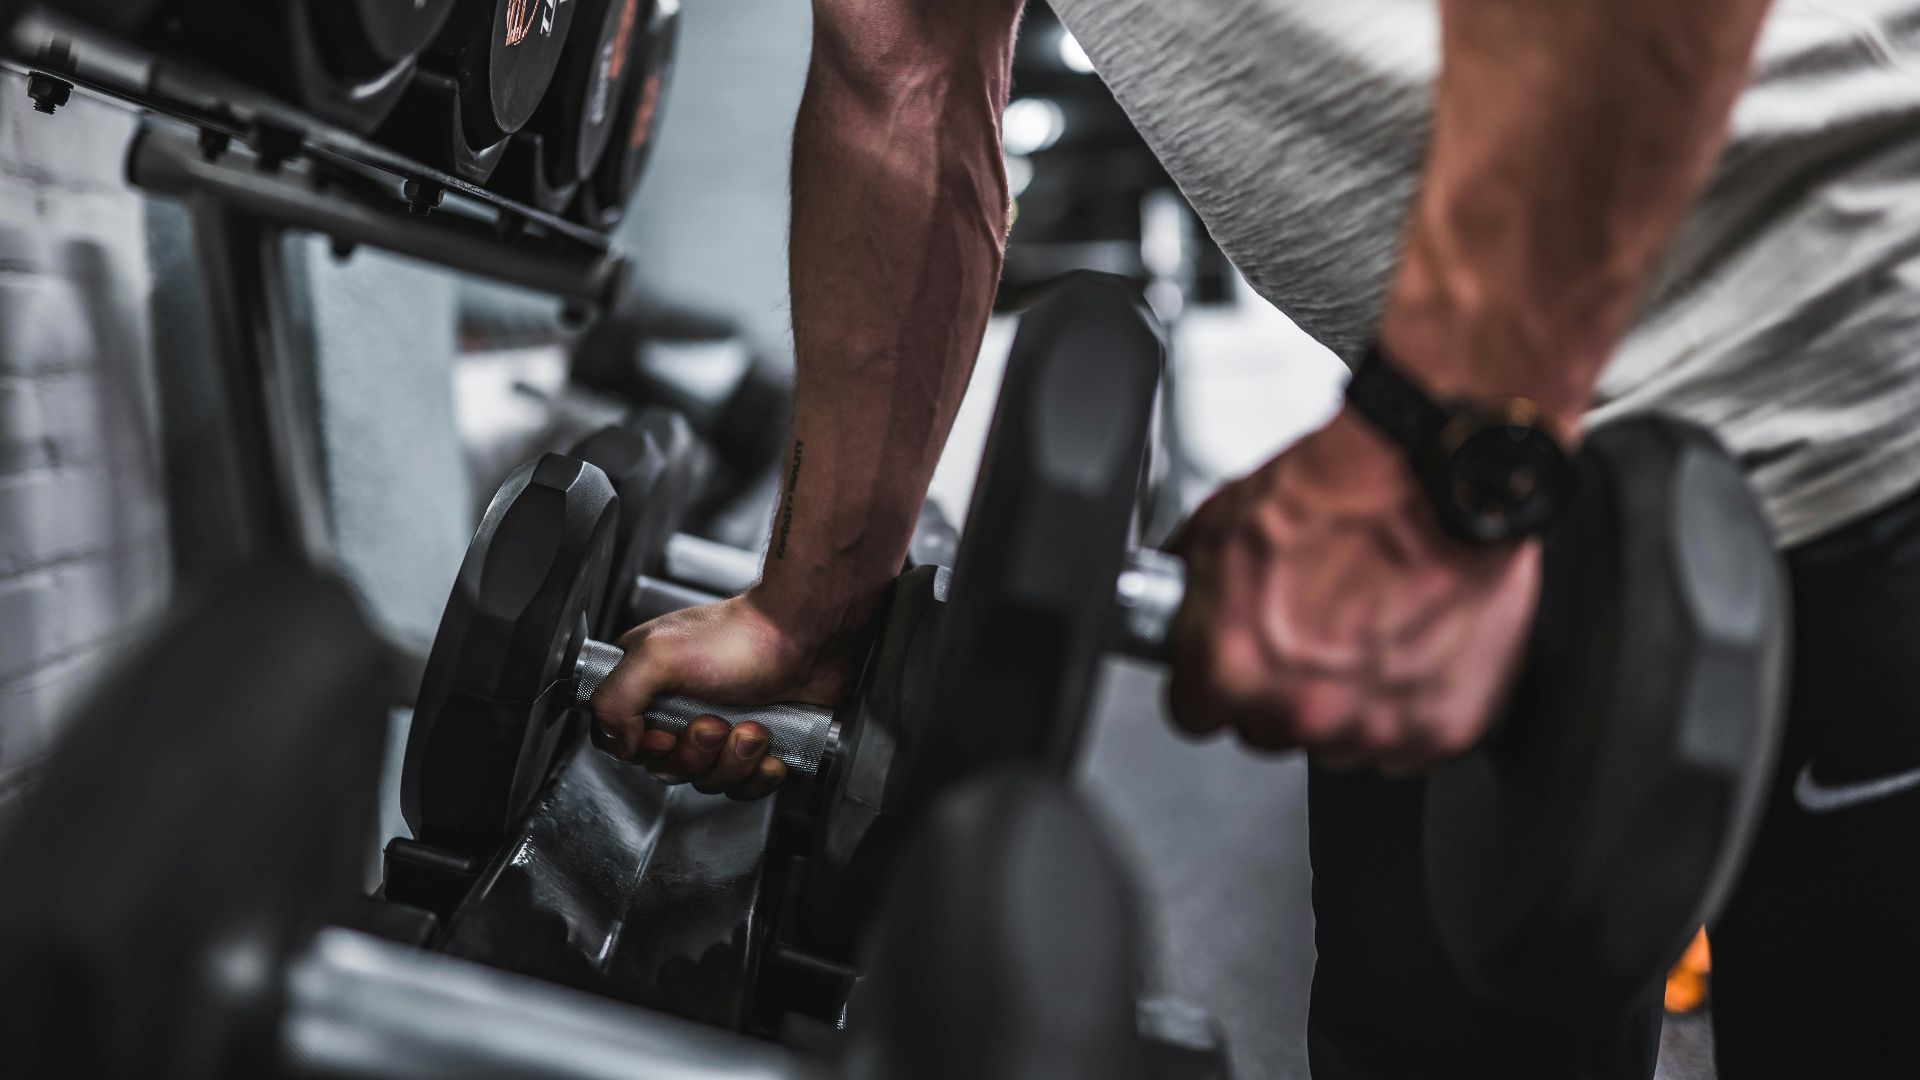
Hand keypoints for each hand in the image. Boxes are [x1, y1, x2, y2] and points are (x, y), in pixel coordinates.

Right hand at [589, 592, 862, 798]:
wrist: (808, 635)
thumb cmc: (740, 637)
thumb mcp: (658, 655)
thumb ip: (615, 698)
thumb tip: (620, 743)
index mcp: (649, 684)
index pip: (621, 741)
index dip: (645, 750)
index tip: (667, 734)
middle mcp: (680, 707)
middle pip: (667, 767)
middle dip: (696, 754)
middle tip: (715, 722)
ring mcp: (720, 727)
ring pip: (708, 780)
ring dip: (733, 760)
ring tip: (752, 727)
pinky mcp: (756, 745)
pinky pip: (745, 786)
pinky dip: (759, 774)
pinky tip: (771, 746)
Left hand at [1165, 409, 1539, 773]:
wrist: (1436, 475)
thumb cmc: (1340, 492)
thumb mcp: (1218, 527)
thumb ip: (1190, 596)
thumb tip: (1176, 614)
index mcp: (1233, 669)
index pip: (1195, 713)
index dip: (1214, 680)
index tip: (1232, 660)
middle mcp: (1301, 711)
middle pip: (1268, 730)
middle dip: (1281, 689)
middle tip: (1311, 628)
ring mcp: (1373, 726)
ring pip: (1338, 741)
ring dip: (1346, 700)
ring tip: (1366, 627)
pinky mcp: (1441, 729)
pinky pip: (1408, 741)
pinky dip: (1409, 703)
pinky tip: (1410, 643)